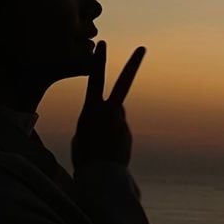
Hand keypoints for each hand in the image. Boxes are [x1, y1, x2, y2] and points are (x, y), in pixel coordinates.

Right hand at [72, 40, 144, 172]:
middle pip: (123, 83)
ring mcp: (121, 121)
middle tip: (142, 48)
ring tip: (98, 145)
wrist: (99, 178)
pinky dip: (112, 138)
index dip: (98, 62)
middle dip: (133, 64)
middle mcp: (109, 111)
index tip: (102, 45)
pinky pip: (118, 130)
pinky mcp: (127, 132)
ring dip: (109, 125)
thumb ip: (94, 119)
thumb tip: (112, 115)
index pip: (95, 79)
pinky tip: (106, 152)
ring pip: (117, 115)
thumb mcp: (81, 134)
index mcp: (90, 109)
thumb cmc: (83, 157)